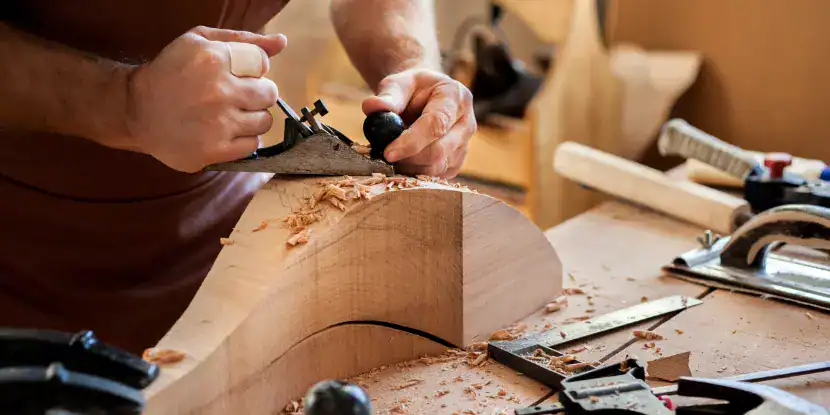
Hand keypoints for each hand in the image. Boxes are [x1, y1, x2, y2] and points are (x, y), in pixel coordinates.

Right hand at [124, 26, 286, 172]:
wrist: (136, 110)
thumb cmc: (172, 71)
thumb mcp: (199, 41)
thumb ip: (243, 39)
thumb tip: (281, 42)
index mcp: (214, 59)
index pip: (263, 64)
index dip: (252, 70)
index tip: (234, 74)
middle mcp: (218, 91)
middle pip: (270, 93)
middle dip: (257, 93)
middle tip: (235, 96)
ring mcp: (217, 124)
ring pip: (264, 121)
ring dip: (252, 118)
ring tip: (228, 114)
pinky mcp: (214, 150)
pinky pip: (252, 145)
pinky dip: (243, 139)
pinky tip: (224, 131)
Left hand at [362, 68, 475, 177]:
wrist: (425, 96)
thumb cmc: (412, 89)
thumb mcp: (399, 83)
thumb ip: (388, 95)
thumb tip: (372, 107)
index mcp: (455, 97)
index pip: (436, 124)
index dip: (411, 142)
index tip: (388, 153)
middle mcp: (466, 123)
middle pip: (439, 151)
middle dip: (408, 158)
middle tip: (384, 156)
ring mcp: (464, 145)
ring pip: (436, 168)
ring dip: (409, 167)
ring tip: (393, 154)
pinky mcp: (456, 162)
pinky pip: (435, 176)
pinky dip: (415, 173)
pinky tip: (404, 160)